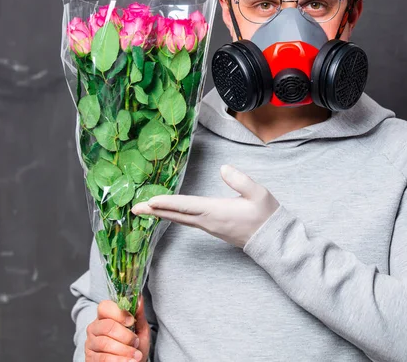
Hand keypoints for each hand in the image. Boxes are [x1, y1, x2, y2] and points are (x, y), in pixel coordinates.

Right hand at [85, 297, 149, 361]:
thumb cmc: (135, 345)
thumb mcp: (140, 329)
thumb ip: (139, 314)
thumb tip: (140, 299)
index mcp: (105, 316)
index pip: (105, 307)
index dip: (119, 313)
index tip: (131, 321)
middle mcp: (95, 328)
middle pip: (107, 326)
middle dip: (125, 336)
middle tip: (136, 342)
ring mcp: (90, 344)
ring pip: (105, 343)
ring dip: (124, 350)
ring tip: (136, 355)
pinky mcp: (90, 359)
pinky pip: (103, 358)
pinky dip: (119, 360)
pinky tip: (129, 361)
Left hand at [132, 165, 279, 247]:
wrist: (271, 239)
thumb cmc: (265, 215)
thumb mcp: (259, 194)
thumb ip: (241, 180)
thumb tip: (224, 168)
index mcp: (217, 212)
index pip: (187, 206)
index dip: (168, 203)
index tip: (150, 201)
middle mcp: (209, 222)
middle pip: (177, 216)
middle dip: (155, 211)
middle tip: (134, 207)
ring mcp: (209, 227)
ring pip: (181, 219)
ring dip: (162, 213)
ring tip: (146, 208)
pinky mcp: (212, 228)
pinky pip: (187, 221)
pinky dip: (174, 216)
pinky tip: (168, 212)